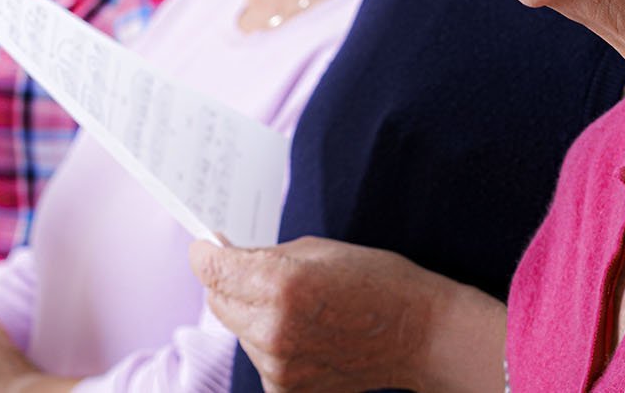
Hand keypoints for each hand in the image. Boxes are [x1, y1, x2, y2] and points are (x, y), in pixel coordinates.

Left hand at [190, 236, 504, 392]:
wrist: (418, 334)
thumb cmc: (376, 281)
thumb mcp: (318, 250)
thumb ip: (263, 255)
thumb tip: (221, 255)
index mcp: (281, 284)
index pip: (213, 269)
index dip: (205, 253)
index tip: (206, 247)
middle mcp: (273, 328)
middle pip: (218, 300)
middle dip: (228, 281)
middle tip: (253, 270)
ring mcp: (279, 366)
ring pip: (237, 329)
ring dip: (251, 313)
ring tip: (296, 305)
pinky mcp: (286, 390)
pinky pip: (257, 357)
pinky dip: (268, 341)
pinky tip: (302, 331)